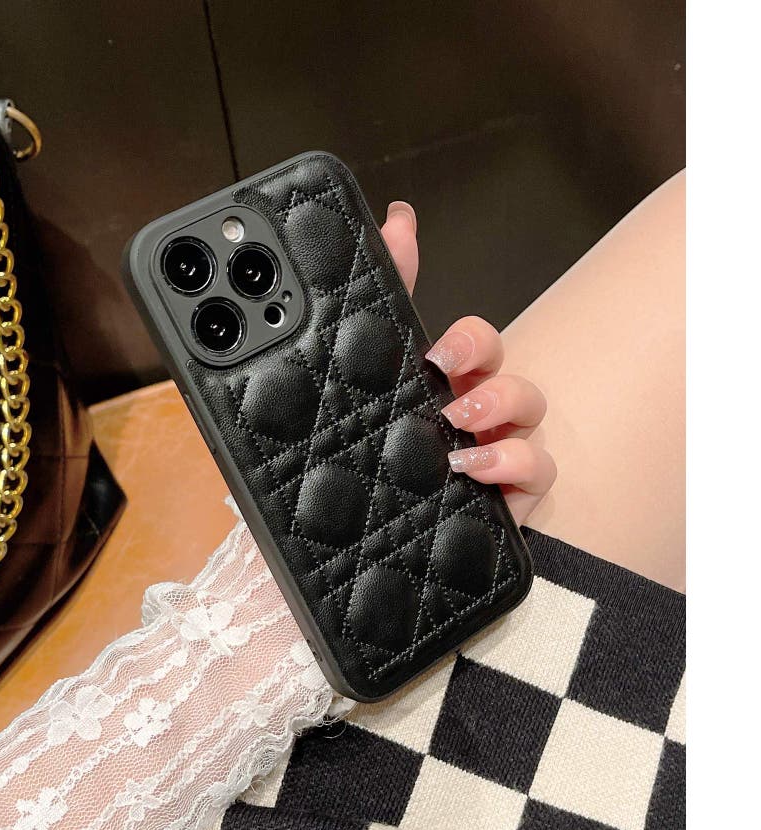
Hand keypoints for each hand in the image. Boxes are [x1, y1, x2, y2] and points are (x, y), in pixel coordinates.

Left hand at [381, 201, 555, 523]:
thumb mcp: (355, 386)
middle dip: (486, 369)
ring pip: (533, 412)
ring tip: (456, 432)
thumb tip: (396, 218)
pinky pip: (540, 470)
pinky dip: (514, 463)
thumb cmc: (359, 467)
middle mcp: (472, 416)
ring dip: (501, 410)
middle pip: (508, 370)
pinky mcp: (510, 495)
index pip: (473, 343)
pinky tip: (474, 470)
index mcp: (437, 390)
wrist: (349, 551)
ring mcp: (496, 453)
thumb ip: (377, 305)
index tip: (436, 353)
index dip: (468, 338)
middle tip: (445, 383)